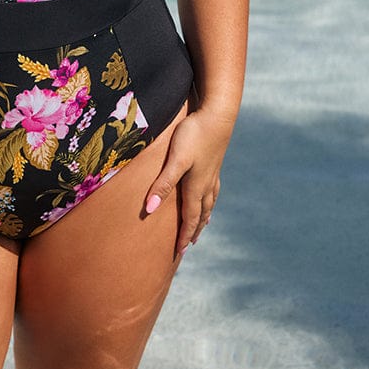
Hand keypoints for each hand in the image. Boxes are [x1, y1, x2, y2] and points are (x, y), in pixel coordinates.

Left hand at [145, 107, 234, 256]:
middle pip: (200, 214)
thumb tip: (150, 209)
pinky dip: (210, 199)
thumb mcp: (176, 160)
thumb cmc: (194, 135)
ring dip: (204, 216)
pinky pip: (213, 189)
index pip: (189, 218)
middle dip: (194, 230)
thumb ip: (163, 184)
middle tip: (188, 247)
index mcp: (196, 186)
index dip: (183, 236)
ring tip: (201, 226)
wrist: (218, 115)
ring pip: (209, 202)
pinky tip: (209, 194)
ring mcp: (212, 173)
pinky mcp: (214, 162)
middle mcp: (206, 184)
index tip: (178, 253)